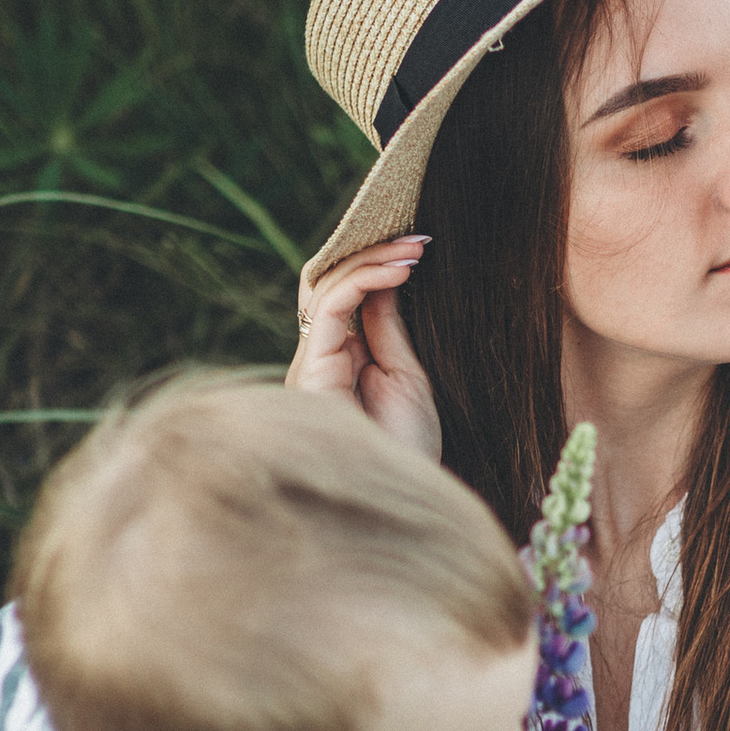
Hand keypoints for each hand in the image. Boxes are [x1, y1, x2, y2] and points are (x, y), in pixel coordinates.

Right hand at [288, 236, 440, 459]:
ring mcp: (310, 363)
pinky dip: (364, 279)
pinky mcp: (311, 369)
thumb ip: (386, 328)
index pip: (342, 295)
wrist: (404, 491)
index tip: (419, 249)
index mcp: (338, 362)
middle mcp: (317, 359)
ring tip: (414, 249)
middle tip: (417, 239)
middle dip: (370, 254)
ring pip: (325, 287)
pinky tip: (400, 271)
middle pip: (327, 284)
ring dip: (372, 261)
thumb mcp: (404, 376)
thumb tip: (383, 281)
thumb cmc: (407, 447)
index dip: (375, 265)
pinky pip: (329, 306)